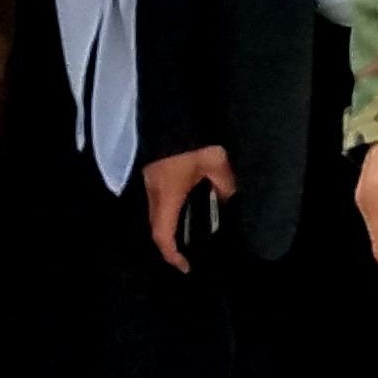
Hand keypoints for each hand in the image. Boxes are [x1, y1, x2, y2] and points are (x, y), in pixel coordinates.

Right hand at [140, 147, 231, 271]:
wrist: (171, 110)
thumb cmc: (192, 139)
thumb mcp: (216, 161)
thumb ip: (224, 183)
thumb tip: (227, 197)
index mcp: (167, 194)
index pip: (163, 234)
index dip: (172, 255)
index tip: (185, 266)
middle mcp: (154, 191)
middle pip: (156, 227)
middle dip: (169, 244)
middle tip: (187, 253)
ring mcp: (150, 180)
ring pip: (156, 212)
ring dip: (168, 226)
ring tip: (188, 232)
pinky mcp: (152, 170)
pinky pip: (159, 199)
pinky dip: (169, 210)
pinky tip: (185, 205)